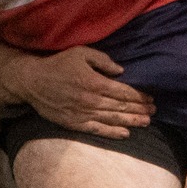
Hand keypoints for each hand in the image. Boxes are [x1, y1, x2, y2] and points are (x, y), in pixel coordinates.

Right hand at [7, 47, 154, 138]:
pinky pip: (97, 130)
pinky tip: (126, 134)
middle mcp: (91, 100)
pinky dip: (112, 132)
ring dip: (131, 121)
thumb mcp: (81, 53)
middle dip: (139, 109)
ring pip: (112, 119)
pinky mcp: (74, 123)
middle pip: (121, 107)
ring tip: (146, 122)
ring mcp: (83, 114)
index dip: (139, 96)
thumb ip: (103, 60)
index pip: (123, 92)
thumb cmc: (58, 64)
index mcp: (94, 82)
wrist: (32, 82)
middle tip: (154, 111)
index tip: (151, 98)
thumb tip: (121, 71)